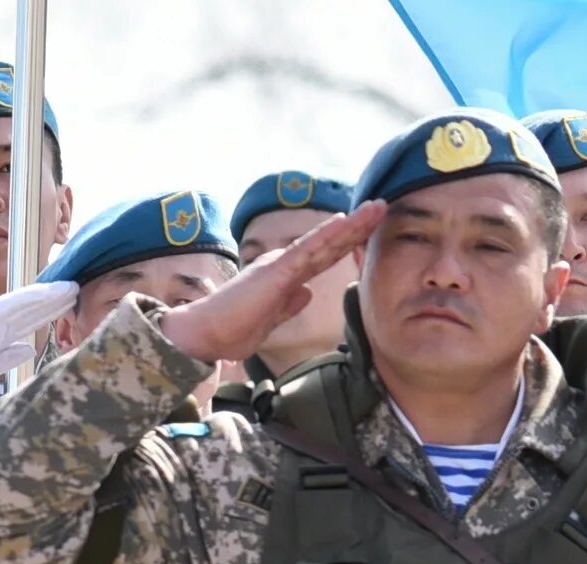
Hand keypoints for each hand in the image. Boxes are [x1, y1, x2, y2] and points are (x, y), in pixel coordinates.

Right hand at [0, 281, 78, 407]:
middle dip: (53, 298)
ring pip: (21, 304)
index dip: (48, 308)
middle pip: (28, 307)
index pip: (26, 317)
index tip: (69, 299)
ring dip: (46, 296)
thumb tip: (29, 349)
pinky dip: (25, 301)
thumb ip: (7, 356)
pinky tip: (42, 295)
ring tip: (68, 288)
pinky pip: (6, 310)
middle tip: (76, 286)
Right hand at [164, 203, 385, 364]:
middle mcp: (284, 265)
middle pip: (329, 244)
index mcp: (285, 276)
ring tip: (375, 208)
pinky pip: (305, 251)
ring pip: (323, 242)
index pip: (324, 257)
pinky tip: (343, 222)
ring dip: (351, 225)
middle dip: (358, 227)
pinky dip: (325, 236)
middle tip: (381, 206)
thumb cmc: (231, 329)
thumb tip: (308, 294)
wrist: (204, 335)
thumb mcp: (271, 319)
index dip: (349, 243)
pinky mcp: (275, 273)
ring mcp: (280, 266)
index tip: (371, 230)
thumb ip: (289, 305)